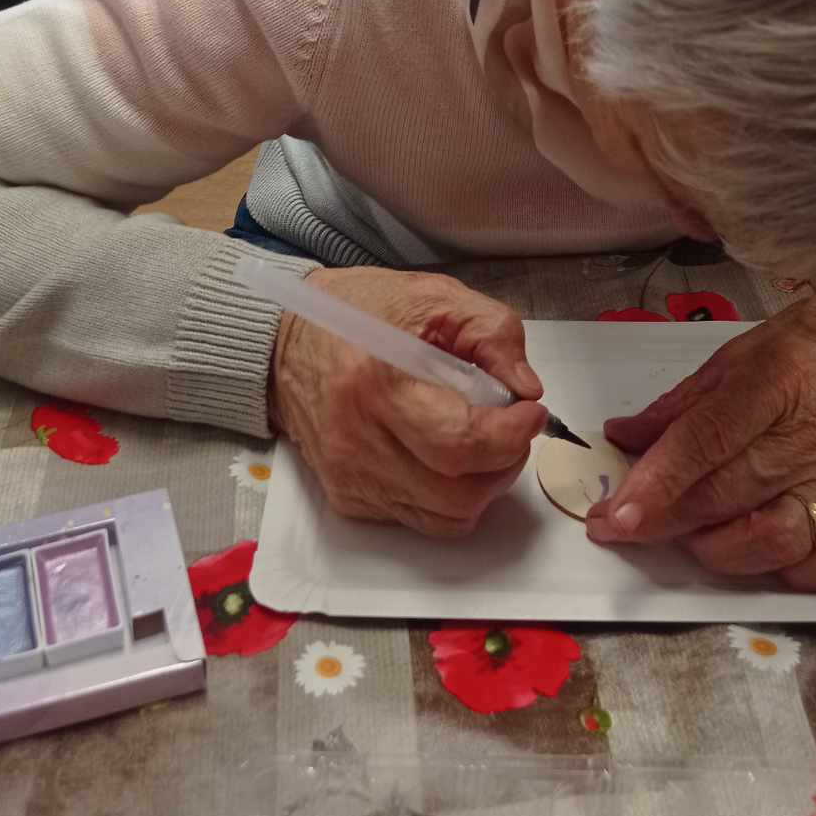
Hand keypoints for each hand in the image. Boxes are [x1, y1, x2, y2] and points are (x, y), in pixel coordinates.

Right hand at [268, 267, 546, 537]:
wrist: (285, 340)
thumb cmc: (359, 312)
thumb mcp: (433, 297)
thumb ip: (492, 335)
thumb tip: (526, 390)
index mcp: (377, 384)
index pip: (461, 443)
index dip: (511, 434)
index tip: (530, 410)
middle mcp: (357, 441)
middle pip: (457, 494)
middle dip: (505, 464)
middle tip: (513, 428)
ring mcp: (350, 477)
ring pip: (445, 517)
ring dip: (483, 486)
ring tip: (485, 443)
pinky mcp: (347, 497)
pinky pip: (419, 518)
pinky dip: (449, 495)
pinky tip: (446, 454)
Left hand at [586, 293, 815, 589]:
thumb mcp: (746, 349)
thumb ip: (685, 401)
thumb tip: (625, 436)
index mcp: (773, 384)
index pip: (705, 442)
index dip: (655, 484)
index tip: (612, 515)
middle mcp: (807, 440)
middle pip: (726, 495)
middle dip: (663, 522)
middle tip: (620, 530)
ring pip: (775, 540)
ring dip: (722, 550)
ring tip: (694, 537)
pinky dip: (800, 574)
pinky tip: (768, 561)